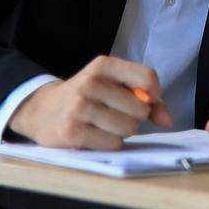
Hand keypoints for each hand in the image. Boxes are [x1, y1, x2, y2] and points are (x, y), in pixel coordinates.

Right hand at [8, 55, 172, 149]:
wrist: (41, 110)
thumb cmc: (88, 97)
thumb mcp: (114, 86)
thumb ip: (147, 99)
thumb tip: (167, 121)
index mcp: (104, 66)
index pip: (147, 77)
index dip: (154, 94)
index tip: (147, 100)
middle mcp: (90, 83)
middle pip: (140, 108)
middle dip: (135, 117)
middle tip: (116, 114)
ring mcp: (79, 107)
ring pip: (129, 128)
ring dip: (122, 132)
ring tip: (105, 125)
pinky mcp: (71, 131)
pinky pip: (113, 143)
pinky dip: (110, 143)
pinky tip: (95, 135)